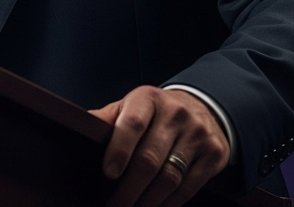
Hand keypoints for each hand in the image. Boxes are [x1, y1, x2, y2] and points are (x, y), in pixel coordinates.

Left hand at [90, 86, 229, 206]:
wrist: (201, 107)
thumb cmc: (156, 111)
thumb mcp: (132, 105)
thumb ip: (108, 118)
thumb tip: (80, 127)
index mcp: (149, 98)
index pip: (133, 124)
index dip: (119, 149)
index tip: (108, 172)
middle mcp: (175, 114)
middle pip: (150, 158)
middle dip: (129, 188)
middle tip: (115, 205)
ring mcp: (197, 135)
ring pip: (170, 178)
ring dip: (148, 201)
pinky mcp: (214, 155)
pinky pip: (189, 188)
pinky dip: (170, 204)